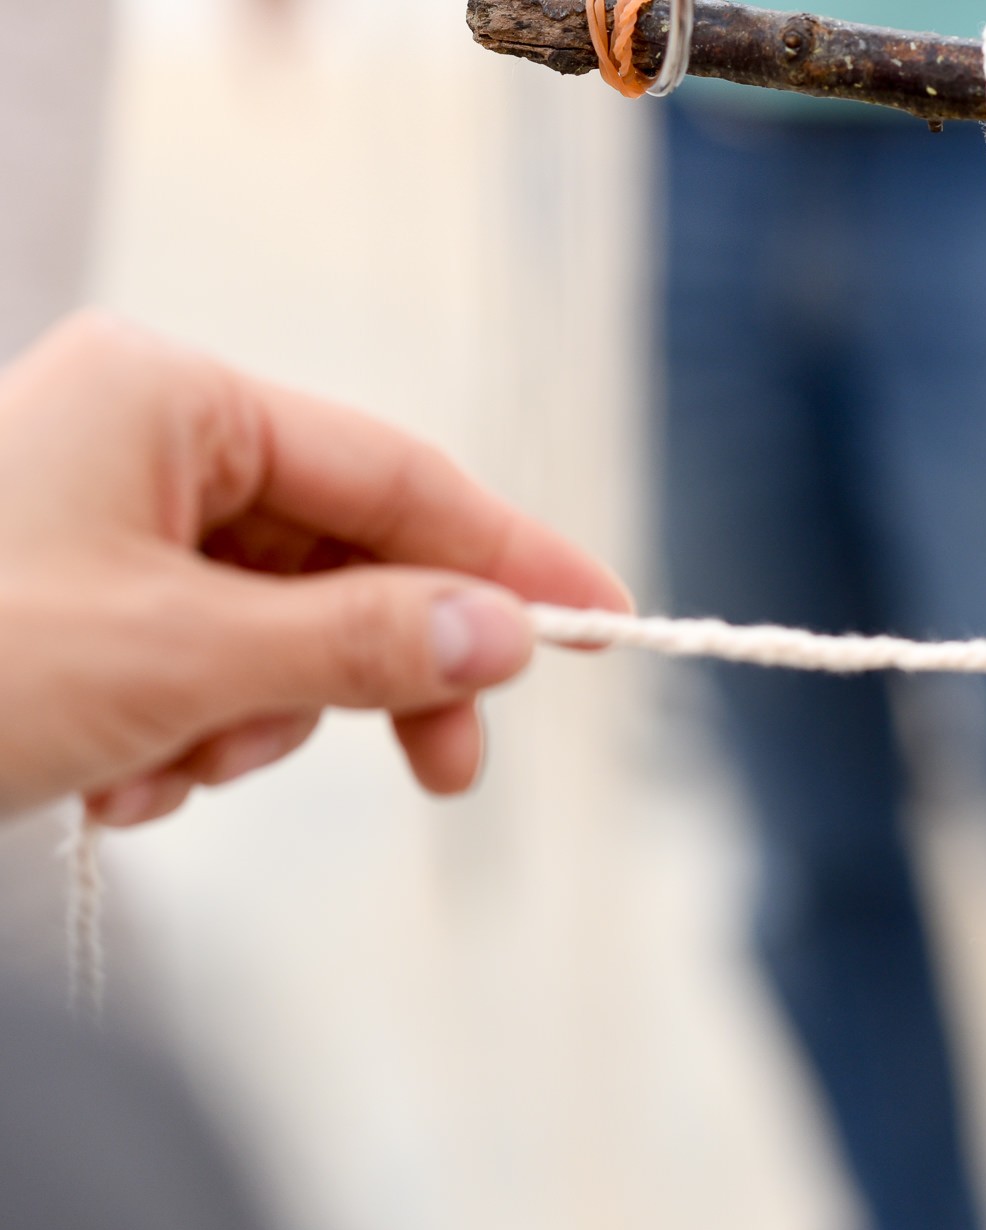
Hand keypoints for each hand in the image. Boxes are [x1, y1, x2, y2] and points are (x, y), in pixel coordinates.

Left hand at [0, 315, 629, 825]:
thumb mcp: (178, 661)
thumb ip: (361, 642)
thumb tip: (510, 635)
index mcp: (174, 398)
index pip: (397, 475)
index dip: (510, 558)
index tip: (608, 627)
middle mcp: (150, 438)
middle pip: (345, 556)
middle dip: (372, 673)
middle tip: (447, 772)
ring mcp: (111, 517)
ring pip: (279, 624)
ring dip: (255, 719)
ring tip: (169, 770)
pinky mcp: (84, 596)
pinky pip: (206, 663)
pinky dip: (188, 735)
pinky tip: (115, 782)